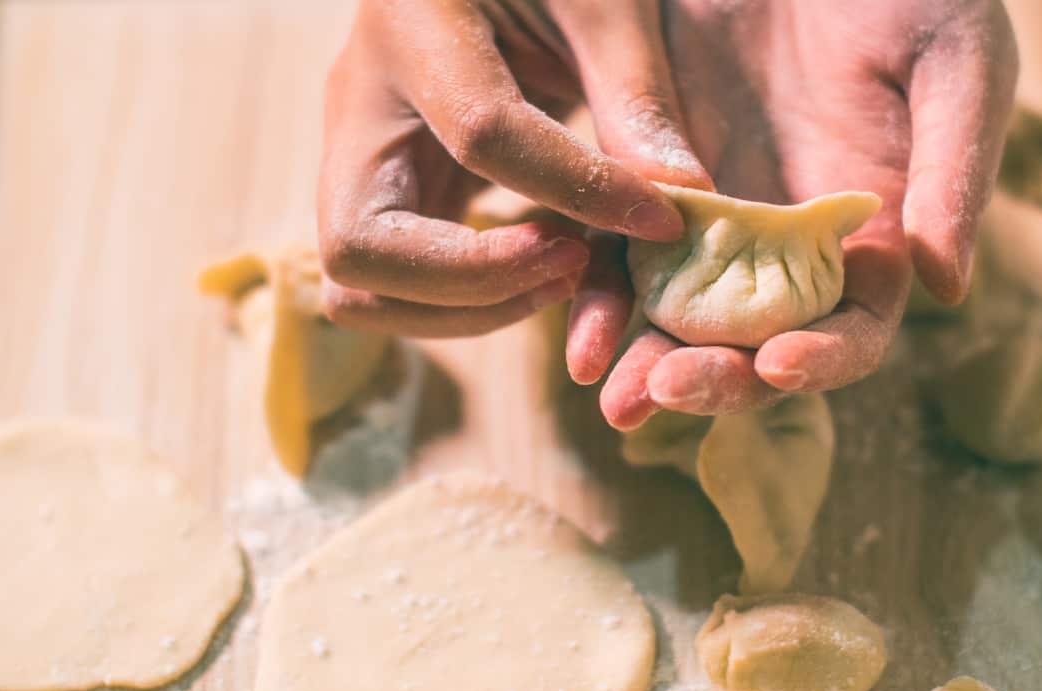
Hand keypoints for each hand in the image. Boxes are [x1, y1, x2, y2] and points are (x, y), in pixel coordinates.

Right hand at [317, 0, 711, 336]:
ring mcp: (357, 155)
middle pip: (358, 246)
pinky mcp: (383, 191)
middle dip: (473, 283)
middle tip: (573, 262)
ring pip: (359, 288)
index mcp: (414, 22)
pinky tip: (543, 262)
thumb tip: (684, 199)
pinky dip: (467, 301)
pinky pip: (394, 284)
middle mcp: (359, 101)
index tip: (661, 219)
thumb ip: (637, 95)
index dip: (579, 192)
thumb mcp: (606, 3)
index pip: (482, 136)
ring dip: (465, 309)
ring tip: (565, 273)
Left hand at [565, 0, 1018, 427]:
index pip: (852, 331)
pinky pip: (627, 245)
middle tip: (660, 392)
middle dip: (714, 377)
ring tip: (605, 385)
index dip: (822, 360)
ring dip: (644, 355)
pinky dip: (604, 283)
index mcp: (872, 238)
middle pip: (756, 343)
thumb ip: (954, 169)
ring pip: (682, 313)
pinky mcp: (662, 180)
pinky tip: (574, 314)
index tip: (778, 364)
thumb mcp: (956, 62)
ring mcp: (724, 220)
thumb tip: (948, 286)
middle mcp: (794, 249)